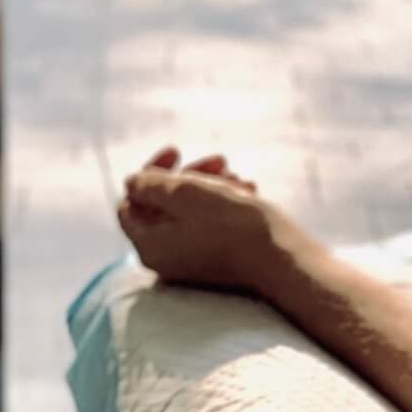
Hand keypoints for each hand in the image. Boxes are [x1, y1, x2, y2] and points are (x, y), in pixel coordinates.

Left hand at [118, 145, 287, 294]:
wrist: (280, 259)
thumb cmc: (232, 225)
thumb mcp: (186, 194)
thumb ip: (152, 186)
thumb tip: (131, 182)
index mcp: (149, 245)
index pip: (131, 201)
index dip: (151, 172)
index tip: (178, 151)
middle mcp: (164, 258)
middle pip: (163, 204)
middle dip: (191, 175)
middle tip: (221, 159)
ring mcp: (190, 261)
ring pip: (191, 211)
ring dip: (212, 186)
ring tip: (241, 179)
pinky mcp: (215, 260)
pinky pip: (209, 224)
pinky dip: (225, 203)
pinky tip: (249, 193)